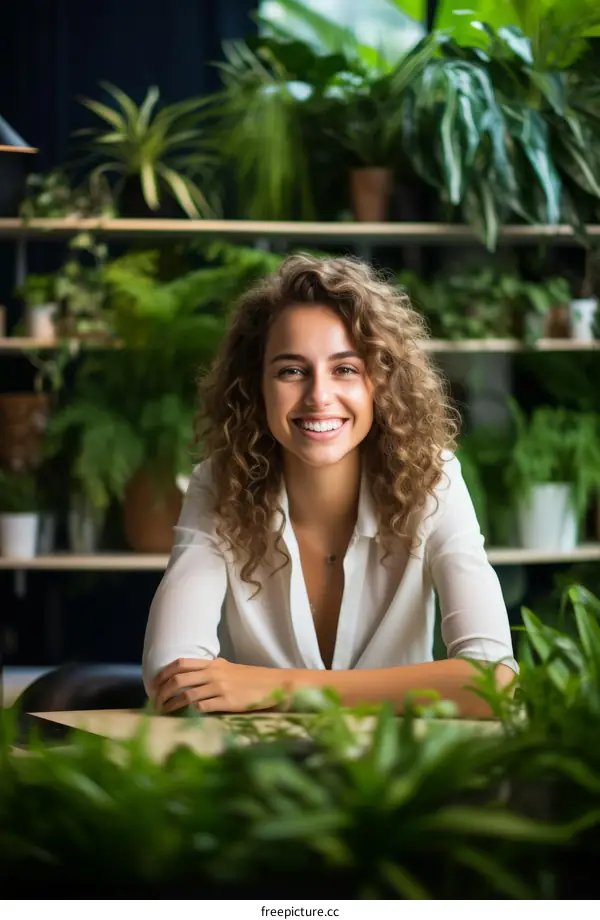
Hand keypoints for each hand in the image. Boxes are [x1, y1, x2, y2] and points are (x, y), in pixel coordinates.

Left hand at [151, 657, 285, 713]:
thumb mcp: (229, 669)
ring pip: (186, 695)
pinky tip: (182, 717)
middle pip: (179, 679)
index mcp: (213, 663)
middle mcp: (214, 673)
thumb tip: (189, 678)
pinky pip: (201, 707)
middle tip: (154, 702)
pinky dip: (188, 712)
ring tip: (163, 712)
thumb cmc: (251, 679)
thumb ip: (210, 671)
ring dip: (170, 705)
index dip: (163, 673)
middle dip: (162, 691)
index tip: (153, 684)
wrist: (273, 684)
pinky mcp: (227, 702)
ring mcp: (220, 687)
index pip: (181, 663)